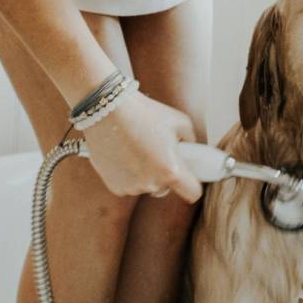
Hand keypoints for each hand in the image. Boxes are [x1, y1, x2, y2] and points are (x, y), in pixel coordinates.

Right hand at [82, 92, 202, 202]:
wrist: (108, 109)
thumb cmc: (146, 113)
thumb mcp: (180, 122)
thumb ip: (192, 141)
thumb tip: (193, 150)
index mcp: (171, 171)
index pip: (193, 193)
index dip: (193, 185)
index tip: (189, 177)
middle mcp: (152, 184)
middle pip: (167, 188)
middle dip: (165, 175)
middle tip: (158, 154)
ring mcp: (131, 187)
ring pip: (147, 186)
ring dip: (146, 175)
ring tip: (138, 149)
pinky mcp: (114, 186)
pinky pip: (129, 185)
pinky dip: (129, 175)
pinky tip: (125, 155)